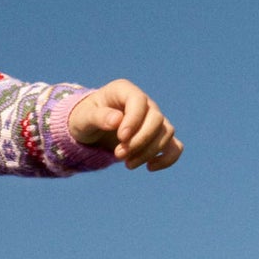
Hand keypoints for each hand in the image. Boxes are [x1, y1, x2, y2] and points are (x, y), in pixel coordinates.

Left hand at [68, 79, 182, 170]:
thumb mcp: (84, 118)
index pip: (139, 101)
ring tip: (127, 164)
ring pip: (166, 133)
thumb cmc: (85, 119)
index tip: (121, 138)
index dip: (134, 120)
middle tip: (118, 155)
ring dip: (149, 152)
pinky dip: (168, 158)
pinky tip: (149, 167)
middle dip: (139, 141)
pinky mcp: (158, 136)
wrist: (90, 129)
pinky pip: (175, 146)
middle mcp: (144, 103)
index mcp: (124, 91)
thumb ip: (98, 117)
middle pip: (156, 119)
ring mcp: (153, 119)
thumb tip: (117, 120)